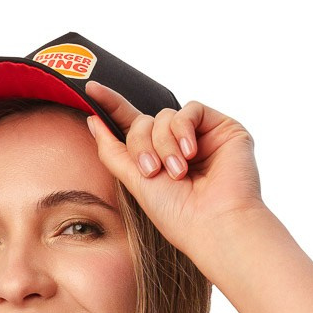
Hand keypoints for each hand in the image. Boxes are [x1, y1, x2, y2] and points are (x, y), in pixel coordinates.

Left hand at [83, 81, 262, 264]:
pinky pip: (190, 110)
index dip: (112, 106)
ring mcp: (200, 137)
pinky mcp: (222, 128)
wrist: (214, 223)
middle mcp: (178, 146)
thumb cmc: (177, 214)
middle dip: (142, 145)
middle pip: (144, 122)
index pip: (132, 126)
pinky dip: (183, 129)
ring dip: (164, 144)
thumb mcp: (135, 182)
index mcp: (157, 160)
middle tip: (152, 171)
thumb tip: (93, 120)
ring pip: (165, 117)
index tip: (91, 89)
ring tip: (178, 173)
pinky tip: (190, 153)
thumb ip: (113, 151)